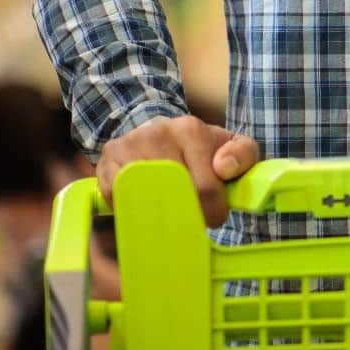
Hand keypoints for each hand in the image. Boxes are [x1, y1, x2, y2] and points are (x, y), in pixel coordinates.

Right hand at [96, 114, 259, 228]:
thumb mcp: (231, 145)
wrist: (160, 132)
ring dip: (159, 213)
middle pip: (174, 193)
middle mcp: (157, 133)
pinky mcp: (106, 164)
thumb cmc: (201, 147)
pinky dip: (131, 209)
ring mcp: (128, 148)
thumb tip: (224, 168)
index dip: (213, 210)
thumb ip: (243, 155)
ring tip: (172, 215)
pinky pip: (117, 198)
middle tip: (194, 221)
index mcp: (190, 129)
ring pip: (145, 197)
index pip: (205, 185)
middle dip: (189, 214)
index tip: (214, 217)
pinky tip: (146, 206)